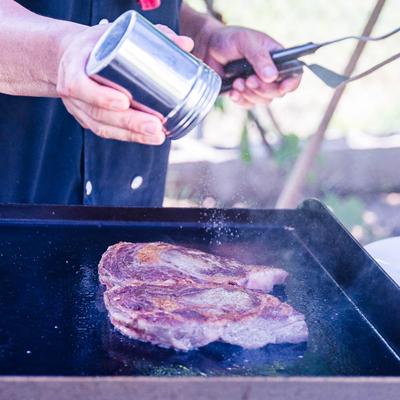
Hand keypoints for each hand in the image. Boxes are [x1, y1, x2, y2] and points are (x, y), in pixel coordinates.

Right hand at [57, 24, 193, 144]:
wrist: (72, 56)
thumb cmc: (98, 43)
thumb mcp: (115, 32)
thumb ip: (151, 35)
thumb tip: (186, 45)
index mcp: (73, 65)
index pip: (79, 85)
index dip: (100, 96)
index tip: (124, 101)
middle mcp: (72, 92)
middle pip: (98, 113)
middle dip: (129, 122)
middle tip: (155, 126)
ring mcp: (79, 109)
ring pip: (103, 127)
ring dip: (132, 134)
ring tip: (157, 136)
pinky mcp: (88, 120)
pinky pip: (107, 132)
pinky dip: (128, 136)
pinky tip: (148, 138)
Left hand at [204, 26, 300, 107]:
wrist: (208, 48)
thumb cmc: (229, 39)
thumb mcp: (245, 41)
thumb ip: (259, 57)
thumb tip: (272, 76)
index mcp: (276, 57)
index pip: (294, 73)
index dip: (292, 82)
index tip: (282, 87)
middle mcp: (270, 73)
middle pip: (278, 92)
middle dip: (264, 89)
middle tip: (248, 79)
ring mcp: (257, 85)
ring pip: (263, 101)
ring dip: (250, 94)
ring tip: (237, 81)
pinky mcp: (244, 94)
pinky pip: (248, 104)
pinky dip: (240, 100)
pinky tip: (232, 90)